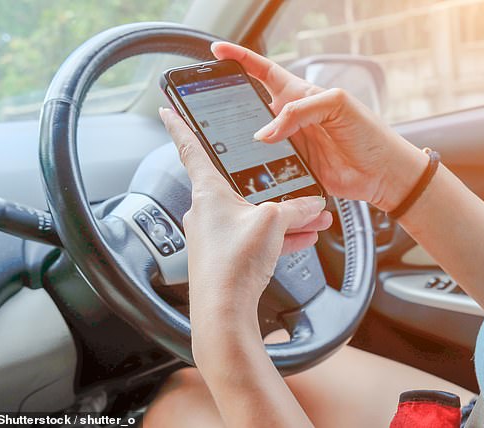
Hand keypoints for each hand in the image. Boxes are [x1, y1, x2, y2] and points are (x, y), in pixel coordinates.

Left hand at [158, 107, 331, 344]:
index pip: (190, 148)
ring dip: (285, 215)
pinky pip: (258, 238)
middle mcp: (207, 211)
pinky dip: (279, 236)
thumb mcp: (273, 222)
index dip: (181, 126)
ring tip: (314, 216)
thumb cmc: (232, 263)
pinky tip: (305, 237)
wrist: (224, 314)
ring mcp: (217, 235)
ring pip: (255, 215)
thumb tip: (313, 204)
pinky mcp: (228, 257)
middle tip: (297, 185)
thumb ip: (295, 208)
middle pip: (242, 187)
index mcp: (208, 192)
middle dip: (275, 188)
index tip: (169, 110)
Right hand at [212, 42, 426, 211]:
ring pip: (255, 139)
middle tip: (212, 105)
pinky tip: (248, 166)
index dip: (241, 60)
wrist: (383, 173)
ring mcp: (291, 144)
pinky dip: (255, 166)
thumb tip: (265, 133)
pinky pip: (266, 165)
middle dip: (231, 104)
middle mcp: (292, 118)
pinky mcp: (292, 168)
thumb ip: (298, 112)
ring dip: (241, 140)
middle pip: (252, 107)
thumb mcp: (336, 106)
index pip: (264, 72)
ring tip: (225, 140)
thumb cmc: (369, 134)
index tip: (218, 53)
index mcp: (301, 95)